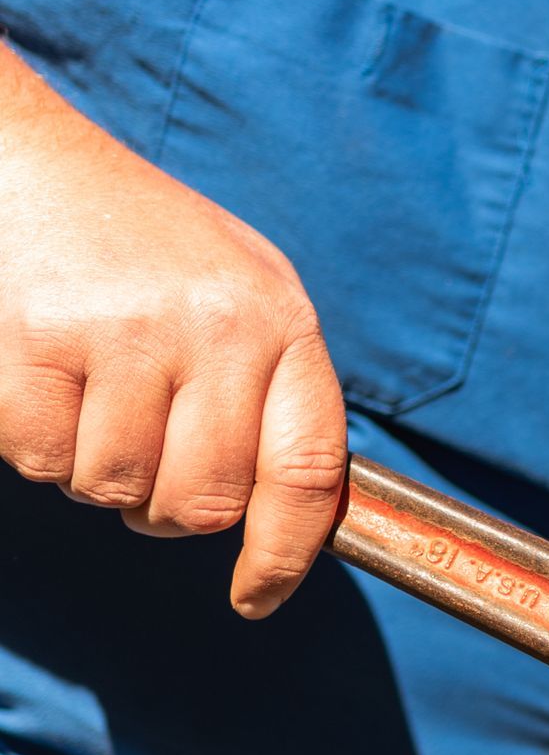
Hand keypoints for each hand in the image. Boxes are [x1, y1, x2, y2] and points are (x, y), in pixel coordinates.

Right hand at [0, 48, 345, 617]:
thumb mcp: (236, 292)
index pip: (311, 468)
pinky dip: (36, 442)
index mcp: (278, 319)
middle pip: (205, 502)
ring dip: (95, 468)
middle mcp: (215, 326)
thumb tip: (292, 516)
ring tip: (91, 390)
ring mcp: (127, 333)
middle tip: (140, 447)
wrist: (30, 160)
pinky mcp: (40, 343)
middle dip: (165, 505)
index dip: (288, 551)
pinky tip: (43, 376)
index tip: (258, 594)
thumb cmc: (140, 241)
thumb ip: (269, 389)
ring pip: (116, 490)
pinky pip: (44, 460)